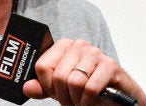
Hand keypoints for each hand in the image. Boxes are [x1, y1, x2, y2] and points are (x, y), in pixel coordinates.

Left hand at [22, 38, 145, 104]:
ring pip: (74, 82)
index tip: (56, 92)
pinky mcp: (110, 65)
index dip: (47, 85)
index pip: (42, 66)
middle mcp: (79, 45)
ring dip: (77, 99)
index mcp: (63, 46)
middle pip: (58, 76)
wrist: (118, 99)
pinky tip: (93, 100)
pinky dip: (89, 101)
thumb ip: (43, 87)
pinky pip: (90, 88)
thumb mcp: (61, 89)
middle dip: (64, 96)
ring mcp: (95, 53)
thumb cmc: (88, 90)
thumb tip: (27, 87)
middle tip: (72, 100)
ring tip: (83, 100)